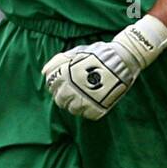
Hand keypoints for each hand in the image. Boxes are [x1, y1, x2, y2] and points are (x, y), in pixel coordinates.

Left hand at [42, 16, 166, 119]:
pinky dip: (89, 111)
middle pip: (60, 100)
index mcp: (64, 75)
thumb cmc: (99, 54)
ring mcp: (84, 99)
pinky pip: (88, 115)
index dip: (56, 86)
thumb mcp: (77, 52)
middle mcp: (71, 89)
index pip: (52, 87)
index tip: (64, 84)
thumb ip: (59, 62)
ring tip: (84, 97)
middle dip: (65, 97)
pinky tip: (93, 102)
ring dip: (76, 105)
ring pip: (73, 110)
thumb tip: (44, 72)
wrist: (123, 58)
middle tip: (74, 92)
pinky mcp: (98, 107)